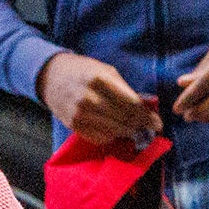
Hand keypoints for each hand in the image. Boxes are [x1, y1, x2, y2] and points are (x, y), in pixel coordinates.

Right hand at [40, 51, 160, 148]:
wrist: (51, 76)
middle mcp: (89, 98)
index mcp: (99, 80)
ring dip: (128, 132)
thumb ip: (125, 88)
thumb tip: (147, 107)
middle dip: (140, 125)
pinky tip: (115, 131)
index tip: (157, 123)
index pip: (131, 104)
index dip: (146, 116)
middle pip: (124, 119)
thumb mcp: (105, 71)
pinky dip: (111, 136)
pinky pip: (100, 138)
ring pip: (114, 131)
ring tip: (135, 130)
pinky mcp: (73, 125)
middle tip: (150, 129)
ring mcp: (80, 114)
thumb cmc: (83, 71)